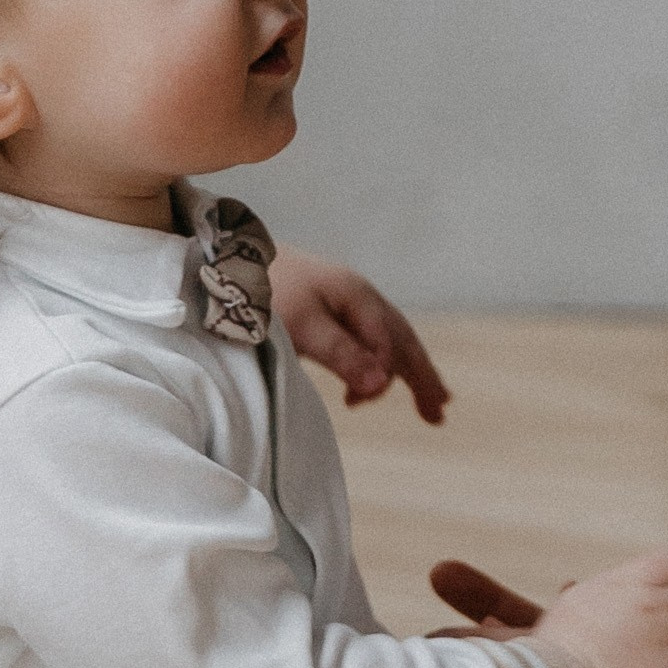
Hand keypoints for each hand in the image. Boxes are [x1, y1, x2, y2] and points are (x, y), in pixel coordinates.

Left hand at [273, 250, 448, 422]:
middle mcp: (360, 297)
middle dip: (422, 376)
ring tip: (428, 400)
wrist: (228, 257)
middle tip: (439, 411)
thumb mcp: (301, 326)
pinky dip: (384, 362)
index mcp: (359, 298)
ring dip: (409, 370)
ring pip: (390, 339)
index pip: (387, 346)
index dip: (383, 377)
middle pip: (402, 340)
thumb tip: (383, 385)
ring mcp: (347, 300)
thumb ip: (343, 354)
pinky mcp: (330, 307)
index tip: (358, 405)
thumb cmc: (263, 292)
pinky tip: (372, 383)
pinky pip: (372, 338)